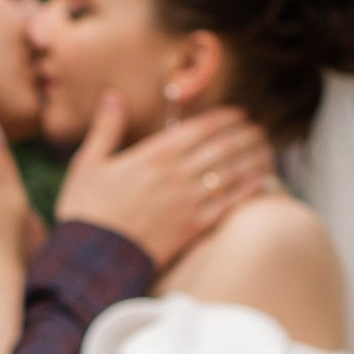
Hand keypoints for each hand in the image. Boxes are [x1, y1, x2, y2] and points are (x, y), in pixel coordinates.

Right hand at [54, 97, 277, 268]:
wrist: (93, 258)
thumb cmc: (87, 210)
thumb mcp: (88, 163)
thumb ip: (106, 127)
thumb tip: (113, 94)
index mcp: (154, 154)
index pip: (202, 128)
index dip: (226, 118)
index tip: (239, 114)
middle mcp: (177, 174)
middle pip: (223, 146)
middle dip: (246, 135)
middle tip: (259, 130)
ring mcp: (188, 201)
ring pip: (232, 172)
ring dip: (253, 157)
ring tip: (266, 150)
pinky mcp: (193, 226)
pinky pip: (229, 203)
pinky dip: (248, 189)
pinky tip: (262, 181)